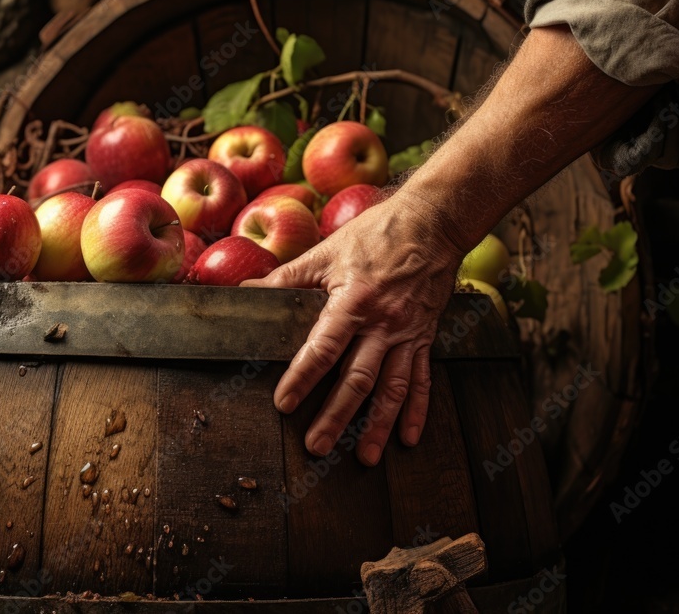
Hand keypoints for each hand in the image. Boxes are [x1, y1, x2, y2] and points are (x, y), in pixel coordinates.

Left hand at [242, 190, 462, 465]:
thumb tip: (246, 290)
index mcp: (353, 302)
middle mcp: (382, 325)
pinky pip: (421, 380)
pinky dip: (416, 410)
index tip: (285, 403)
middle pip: (357, 379)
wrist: (433, 222)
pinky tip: (409, 437)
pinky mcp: (425, 337)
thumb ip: (286, 277)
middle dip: (336, 417)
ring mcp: (407, 334)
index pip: (323, 348)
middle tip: (317, 446)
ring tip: (364, 457)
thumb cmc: (377, 234)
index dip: (302, 377)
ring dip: (377, 425)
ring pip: (392, 389)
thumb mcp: (326, 252)